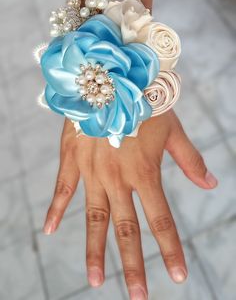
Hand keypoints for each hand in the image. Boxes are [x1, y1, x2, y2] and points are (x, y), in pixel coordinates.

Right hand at [43, 110, 217, 299]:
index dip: (171, 249)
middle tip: (140, 297)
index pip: (161, 219)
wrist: (113, 76)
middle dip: (134, 265)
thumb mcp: (173, 129)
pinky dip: (56, 210)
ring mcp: (92, 170)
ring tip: (95, 281)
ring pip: (94, 218)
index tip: (178, 277)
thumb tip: (212, 184)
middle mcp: (117, 178)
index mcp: (144, 171)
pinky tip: (50, 231)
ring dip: (95, 250)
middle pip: (127, 229)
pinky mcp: (72, 158)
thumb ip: (190, 159)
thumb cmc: (146, 101)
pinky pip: (62, 188)